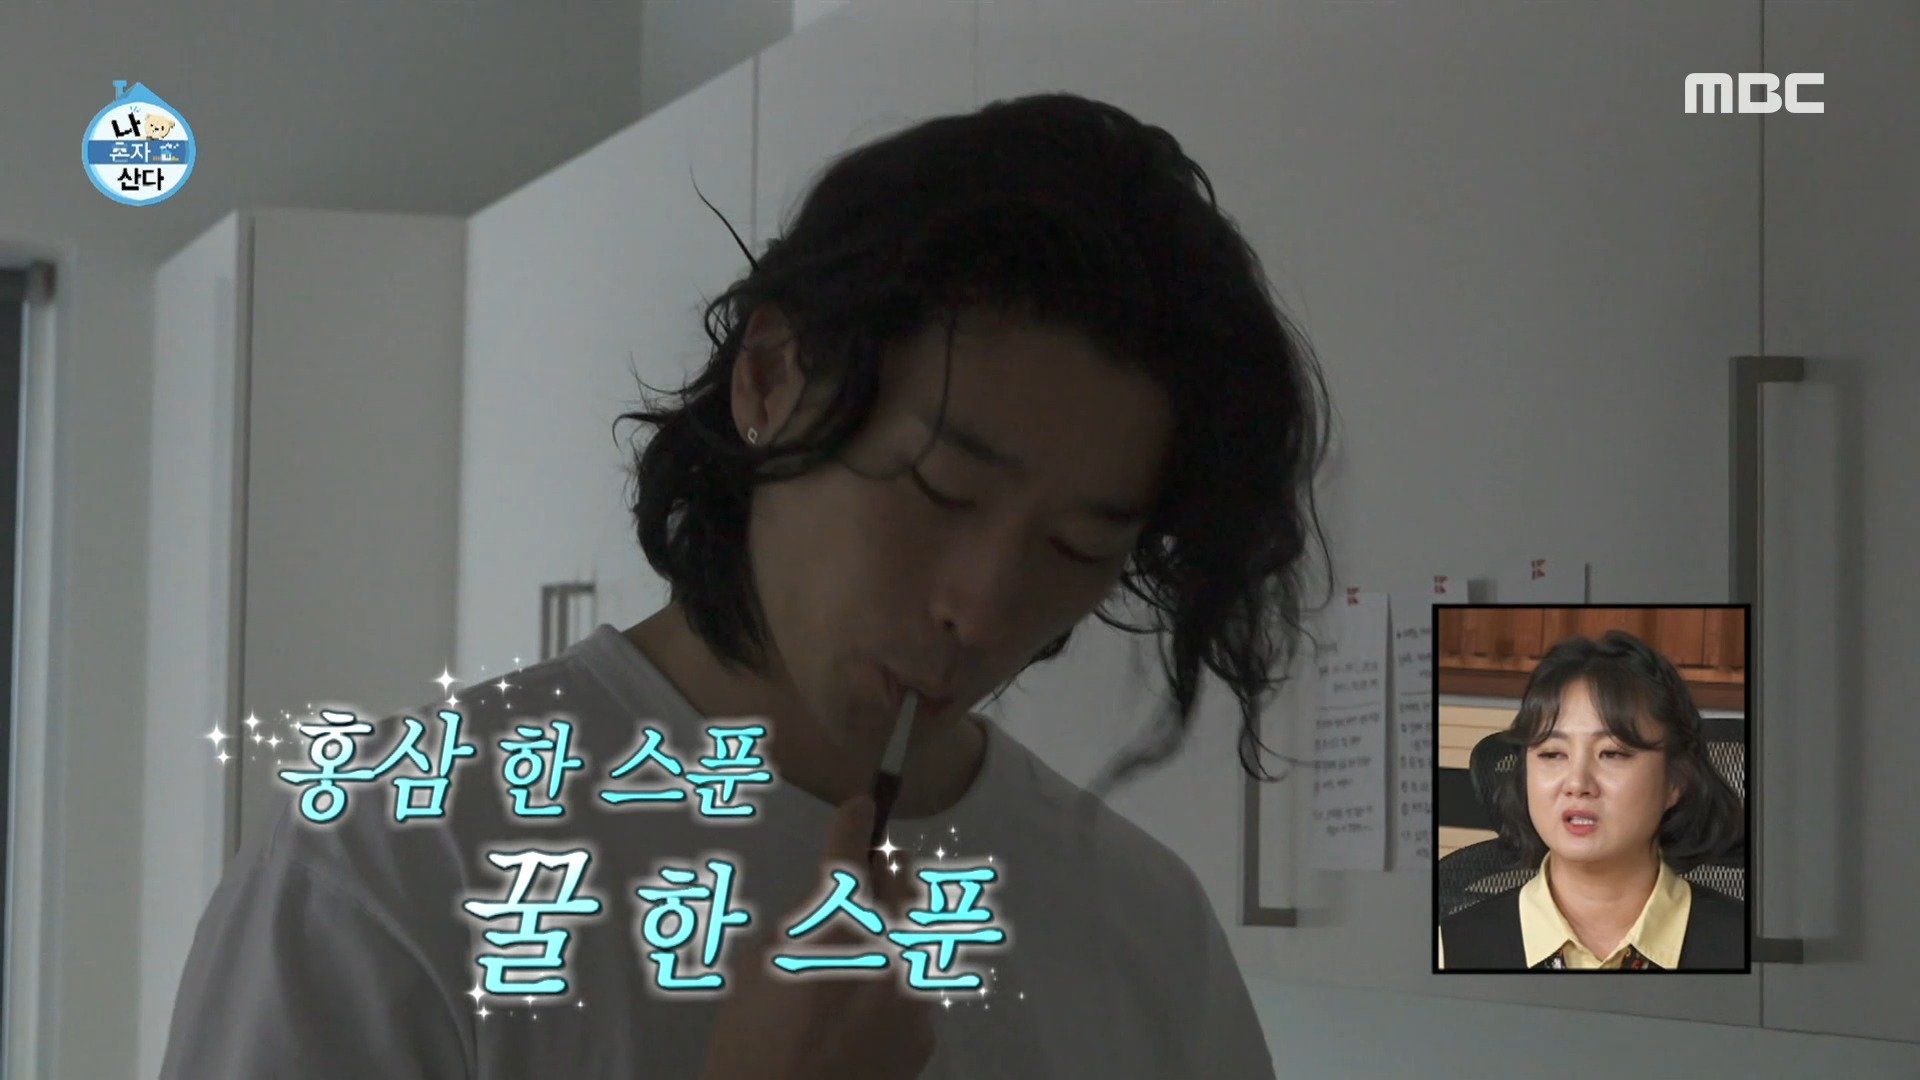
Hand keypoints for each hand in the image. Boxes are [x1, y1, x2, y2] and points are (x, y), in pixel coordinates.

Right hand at [698, 794, 935, 1079]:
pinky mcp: (925, 1034)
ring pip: (918, 934)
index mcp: (838, 929)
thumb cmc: (749, 1044)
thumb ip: (796, 926)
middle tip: (870, 870)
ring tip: (869, 935)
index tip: (861, 804)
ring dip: (896, 925)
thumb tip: (823, 906)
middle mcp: (890, 952)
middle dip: (887, 871)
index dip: (853, 823)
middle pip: (906, 885)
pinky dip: (896, 979)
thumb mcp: (753, 970)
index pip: (851, 855)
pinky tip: (868, 999)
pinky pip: (916, 985)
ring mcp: (915, 995)